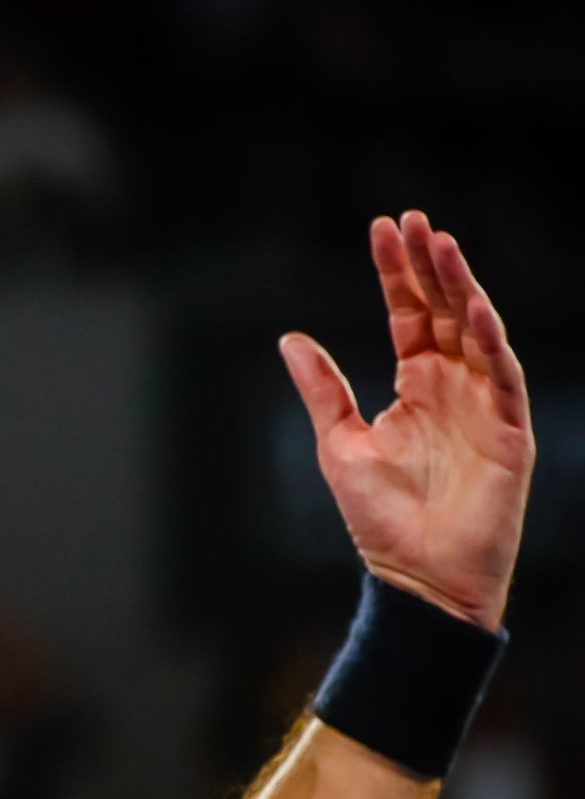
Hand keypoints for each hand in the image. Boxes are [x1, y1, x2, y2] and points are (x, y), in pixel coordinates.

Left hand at [280, 211, 533, 631]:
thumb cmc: (379, 518)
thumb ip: (323, 389)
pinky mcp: (508, 432)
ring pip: (477, 331)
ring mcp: (483, 405)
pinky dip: (490, 340)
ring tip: (441, 244)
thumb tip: (290, 337)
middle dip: (429, 265)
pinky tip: (474, 306)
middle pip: (445, 311)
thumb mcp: (339, 443)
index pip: (409, 314)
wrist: (417, 577)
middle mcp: (452, 387)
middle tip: (412, 220)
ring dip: (461, 287)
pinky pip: (502, 376)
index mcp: (415, 386)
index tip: (383, 229)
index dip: (397, 273)